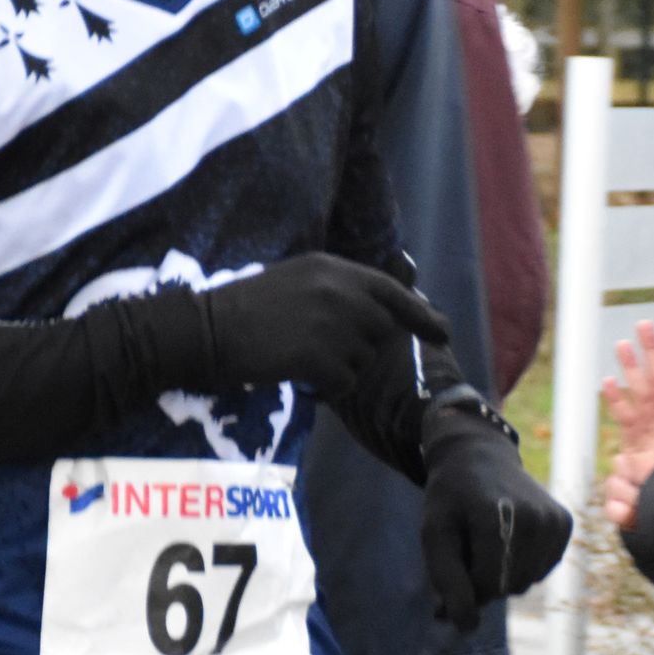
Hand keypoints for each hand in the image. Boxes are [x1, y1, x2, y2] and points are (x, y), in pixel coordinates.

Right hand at [197, 255, 450, 395]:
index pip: (390, 291)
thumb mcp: (297, 280)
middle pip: (381, 330)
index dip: (420, 313)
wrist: (210, 328)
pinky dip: (326, 386)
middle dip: (362, 346)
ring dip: (340, 367)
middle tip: (323, 349)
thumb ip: (338, 290)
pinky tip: (298, 373)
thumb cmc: (247, 307)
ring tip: (300, 355)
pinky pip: (344, 382)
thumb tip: (377, 313)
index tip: (443, 331)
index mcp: (332, 269)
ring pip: (362, 360)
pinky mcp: (319, 355)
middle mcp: (339, 291)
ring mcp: (331, 322)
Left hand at [420, 403, 572, 629]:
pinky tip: (508, 536)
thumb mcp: (434, 534)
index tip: (451, 560)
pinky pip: (539, 572)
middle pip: (506, 587)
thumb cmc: (451, 499)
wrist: (480, 456)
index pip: (484, 585)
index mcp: (498, 514)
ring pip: (524, 584)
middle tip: (468, 543)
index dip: (462, 584)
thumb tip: (466, 628)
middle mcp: (534, 517)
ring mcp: (554, 520)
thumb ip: (446, 581)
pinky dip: (520, 565)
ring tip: (488, 537)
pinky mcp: (564, 525)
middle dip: (481, 579)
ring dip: (500, 573)